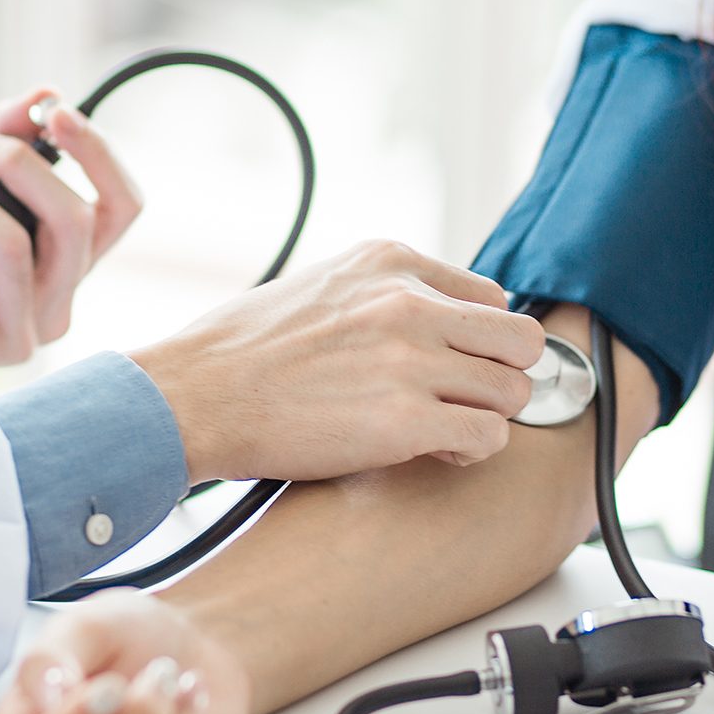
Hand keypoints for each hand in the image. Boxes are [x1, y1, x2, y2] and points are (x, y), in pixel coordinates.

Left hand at [0, 89, 141, 411]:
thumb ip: (1, 144)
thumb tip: (44, 93)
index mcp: (67, 268)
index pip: (122, 210)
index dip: (100, 155)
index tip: (55, 113)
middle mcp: (55, 307)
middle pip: (76, 222)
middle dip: (20, 164)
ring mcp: (19, 338)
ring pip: (13, 247)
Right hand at [130, 240, 544, 482]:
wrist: (194, 395)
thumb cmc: (242, 350)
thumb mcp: (320, 286)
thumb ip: (381, 294)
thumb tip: (430, 319)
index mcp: (389, 262)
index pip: (492, 296)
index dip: (479, 339)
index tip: (456, 363)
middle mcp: (410, 302)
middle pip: (519, 340)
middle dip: (501, 375)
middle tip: (467, 399)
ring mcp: (411, 359)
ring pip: (514, 390)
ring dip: (488, 416)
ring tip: (445, 429)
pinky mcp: (406, 420)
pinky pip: (490, 437)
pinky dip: (472, 450)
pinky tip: (436, 451)